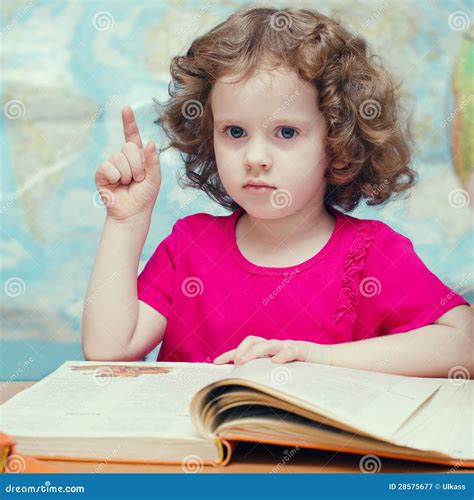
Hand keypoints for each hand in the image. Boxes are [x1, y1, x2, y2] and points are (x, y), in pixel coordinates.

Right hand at [95, 106, 161, 222]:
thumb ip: (153, 161)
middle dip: (137, 165)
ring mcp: (112, 164)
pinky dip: (116, 177)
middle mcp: (123, 157)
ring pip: (119, 157)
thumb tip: (150, 142)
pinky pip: (108, 167)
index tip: (126, 108)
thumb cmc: (145, 196)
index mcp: (138, 156)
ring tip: (128, 183)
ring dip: (128, 174)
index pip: (132, 136)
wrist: (132, 212)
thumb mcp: (155, 178)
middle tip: (138, 179)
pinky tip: (117, 184)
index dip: (129, 122)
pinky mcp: (102, 172)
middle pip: (129, 147)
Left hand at [213, 335, 332, 366]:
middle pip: (253, 341)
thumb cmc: (304, 371)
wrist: (330, 363)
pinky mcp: (303, 350)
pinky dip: (282, 354)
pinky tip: (275, 363)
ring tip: (245, 361)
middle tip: (236, 364)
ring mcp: (288, 346)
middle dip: (241, 350)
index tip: (216, 363)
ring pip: (268, 344)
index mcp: (268, 352)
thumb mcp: (282, 375)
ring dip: (254, 352)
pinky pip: (291, 350)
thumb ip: (266, 378)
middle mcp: (276, 347)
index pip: (245, 348)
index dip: (230, 353)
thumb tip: (245, 392)